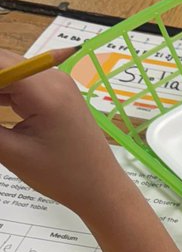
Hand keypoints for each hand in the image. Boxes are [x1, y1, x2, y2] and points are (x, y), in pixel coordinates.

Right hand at [0, 49, 123, 216]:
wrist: (101, 188)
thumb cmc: (64, 177)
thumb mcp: (12, 152)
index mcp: (45, 91)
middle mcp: (53, 78)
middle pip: (0, 63)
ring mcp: (56, 83)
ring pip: (7, 72)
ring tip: (0, 125)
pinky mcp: (55, 93)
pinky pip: (18, 83)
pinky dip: (0, 93)